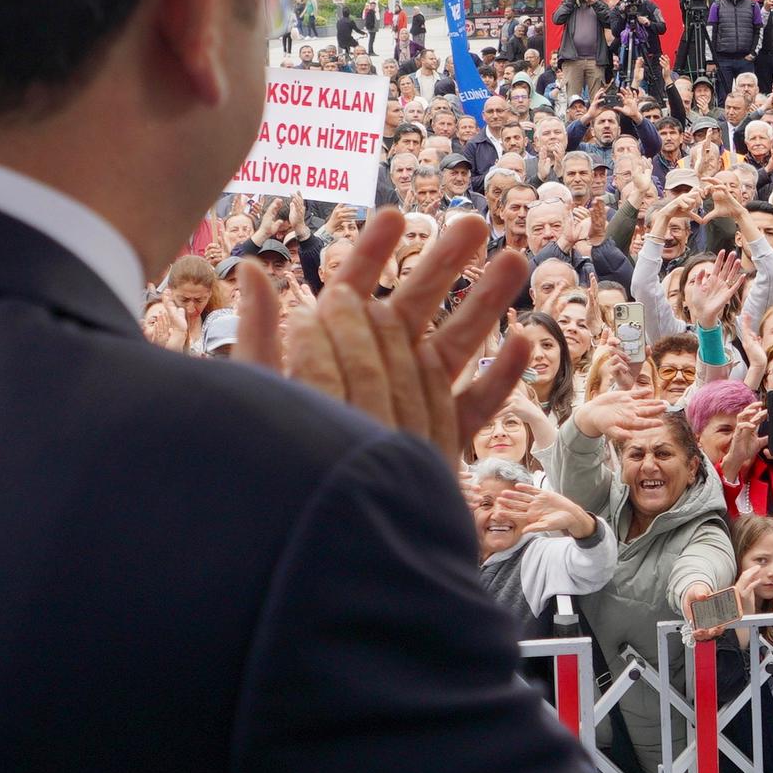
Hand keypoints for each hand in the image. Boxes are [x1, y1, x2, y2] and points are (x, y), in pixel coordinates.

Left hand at [236, 206, 529, 455]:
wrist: (311, 555)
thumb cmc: (271, 471)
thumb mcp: (258, 397)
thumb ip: (258, 338)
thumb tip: (251, 270)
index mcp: (328, 358)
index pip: (352, 294)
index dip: (372, 255)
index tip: (396, 216)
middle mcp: (374, 379)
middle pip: (413, 312)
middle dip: (442, 265)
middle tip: (473, 224)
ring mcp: (410, 412)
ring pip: (452, 350)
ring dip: (484, 307)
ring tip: (515, 263)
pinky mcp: (437, 450)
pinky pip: (473, 412)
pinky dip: (499, 381)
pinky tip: (522, 344)